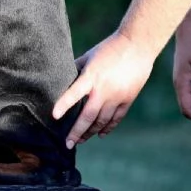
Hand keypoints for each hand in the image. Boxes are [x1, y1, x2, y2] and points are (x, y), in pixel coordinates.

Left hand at [52, 31, 153, 147]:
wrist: (137, 46)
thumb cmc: (109, 48)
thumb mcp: (90, 56)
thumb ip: (77, 69)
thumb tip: (63, 79)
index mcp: (91, 76)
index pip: (74, 93)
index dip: (63, 105)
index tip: (54, 116)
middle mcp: (104, 89)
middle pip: (88, 116)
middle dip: (77, 131)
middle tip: (68, 143)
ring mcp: (117, 96)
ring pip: (102, 121)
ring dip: (91, 132)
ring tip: (81, 140)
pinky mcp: (127, 99)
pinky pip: (116, 118)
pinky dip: (107, 128)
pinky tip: (100, 134)